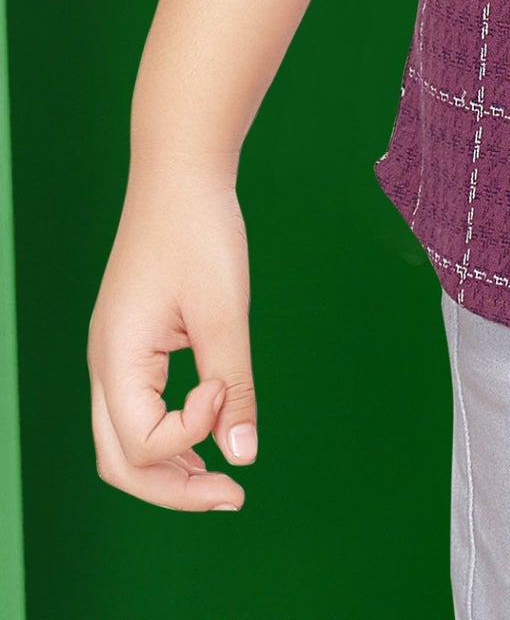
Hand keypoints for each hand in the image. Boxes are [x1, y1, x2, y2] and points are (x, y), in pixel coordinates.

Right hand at [87, 167, 258, 511]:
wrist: (181, 175)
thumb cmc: (200, 233)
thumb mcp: (224, 310)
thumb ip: (232, 385)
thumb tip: (242, 457)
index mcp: (116, 356)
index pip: (139, 440)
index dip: (190, 431)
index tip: (224, 387)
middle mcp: (104, 364)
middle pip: (119, 460)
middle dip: (172, 489)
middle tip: (232, 497)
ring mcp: (114, 355)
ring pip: (123, 441)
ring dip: (170, 468)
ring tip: (222, 483)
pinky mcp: (131, 344)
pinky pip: (137, 411)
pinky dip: (169, 435)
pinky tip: (209, 432)